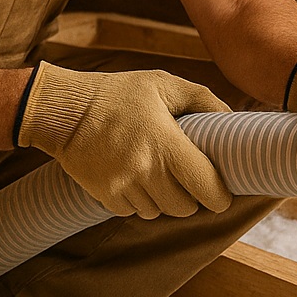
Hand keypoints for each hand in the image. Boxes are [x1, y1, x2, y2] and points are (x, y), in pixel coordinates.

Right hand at [17, 62, 233, 218]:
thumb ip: (203, 101)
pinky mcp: (104, 196)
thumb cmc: (119, 94)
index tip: (222, 190)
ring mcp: (123, 187)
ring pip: (159, 212)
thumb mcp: (164, 85)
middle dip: (192, 197)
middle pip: (185, 208)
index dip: (220, 195)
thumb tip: (233, 121)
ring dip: (165, 199)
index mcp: (166, 144)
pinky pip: (134, 211)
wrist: (64, 109)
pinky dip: (140, 201)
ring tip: (159, 174)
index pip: (207, 189)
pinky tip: (136, 177)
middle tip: (189, 178)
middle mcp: (145, 171)